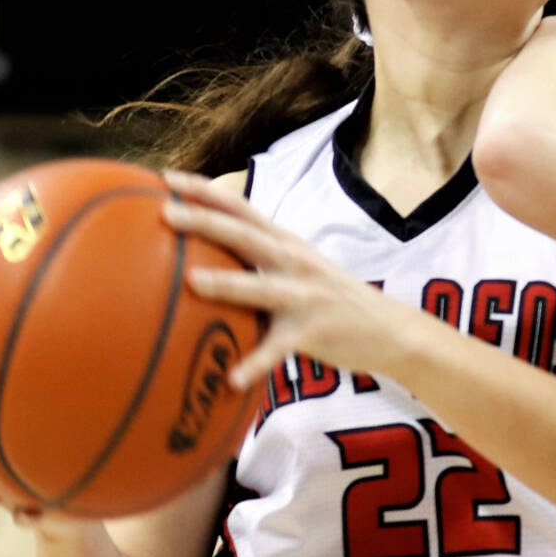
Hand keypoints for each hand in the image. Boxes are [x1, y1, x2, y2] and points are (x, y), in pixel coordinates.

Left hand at [163, 171, 423, 385]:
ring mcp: (305, 297)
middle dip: (205, 222)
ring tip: (192, 283)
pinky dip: (256, 364)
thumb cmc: (331, 300)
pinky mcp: (313, 333)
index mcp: (286, 244)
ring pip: (261, 288)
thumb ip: (259, 262)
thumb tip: (202, 263)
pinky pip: (278, 350)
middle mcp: (295, 262)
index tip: (167, 177)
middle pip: (245, 235)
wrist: (390, 329)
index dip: (206, 190)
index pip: (242, 208)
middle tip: (165, 213)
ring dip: (227, 284)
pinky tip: (232, 379)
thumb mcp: (299, 269)